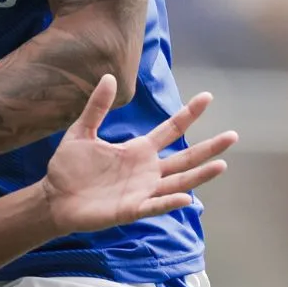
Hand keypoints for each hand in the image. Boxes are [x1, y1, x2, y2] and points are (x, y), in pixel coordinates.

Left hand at [42, 76, 237, 234]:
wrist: (54, 197)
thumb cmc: (69, 167)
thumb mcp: (81, 131)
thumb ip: (97, 107)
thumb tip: (109, 76)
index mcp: (137, 150)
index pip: (170, 130)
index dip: (188, 114)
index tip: (207, 97)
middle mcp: (146, 170)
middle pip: (185, 157)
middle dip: (209, 148)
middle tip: (233, 135)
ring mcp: (142, 190)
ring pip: (179, 182)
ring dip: (200, 175)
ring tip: (222, 164)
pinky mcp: (131, 209)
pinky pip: (155, 205)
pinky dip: (170, 202)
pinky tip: (186, 197)